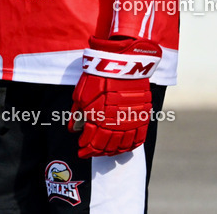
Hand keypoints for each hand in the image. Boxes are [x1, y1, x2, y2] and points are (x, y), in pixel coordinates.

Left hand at [67, 36, 160, 156]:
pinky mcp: (142, 117)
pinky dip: (131, 146)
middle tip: (91, 152)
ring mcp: (131, 123)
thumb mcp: (81, 95)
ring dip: (112, 151)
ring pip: (122, 146)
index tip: (81, 150)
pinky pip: (138, 138)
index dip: (85, 149)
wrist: (122, 64)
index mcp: (99, 122)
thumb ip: (77, 115)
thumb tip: (74, 129)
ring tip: (106, 151)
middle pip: (106, 147)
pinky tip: (124, 147)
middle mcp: (116, 126)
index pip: (92, 143)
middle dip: (97, 152)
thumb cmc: (97, 77)